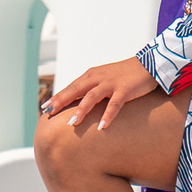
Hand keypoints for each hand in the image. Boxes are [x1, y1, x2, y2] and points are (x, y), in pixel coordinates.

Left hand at [46, 58, 161, 133]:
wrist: (148, 65)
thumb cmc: (123, 75)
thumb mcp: (103, 80)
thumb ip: (91, 90)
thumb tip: (77, 106)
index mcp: (91, 76)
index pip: (70, 88)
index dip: (57, 97)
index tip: (44, 108)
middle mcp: (97, 78)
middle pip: (76, 90)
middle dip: (61, 101)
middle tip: (49, 113)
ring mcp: (111, 83)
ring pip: (92, 97)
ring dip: (82, 110)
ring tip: (72, 124)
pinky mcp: (125, 89)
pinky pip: (115, 104)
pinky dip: (108, 115)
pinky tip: (102, 127)